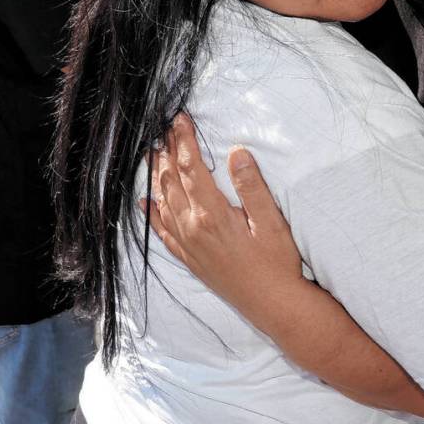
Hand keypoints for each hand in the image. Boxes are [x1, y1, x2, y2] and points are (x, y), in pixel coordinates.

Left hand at [142, 114, 304, 313]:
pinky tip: (145, 202)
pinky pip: (162, 232)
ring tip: (154, 153)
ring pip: (163, 202)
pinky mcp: (190, 259)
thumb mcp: (272, 221)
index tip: (179, 118)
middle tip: (165, 128)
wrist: (273, 305)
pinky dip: (152, 213)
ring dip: (157, 175)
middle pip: (172, 181)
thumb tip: (236, 152)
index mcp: (211, 214)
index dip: (184, 140)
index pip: (191, 167)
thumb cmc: (277, 262)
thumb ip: (252, 186)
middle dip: (168, 151)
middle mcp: (192, 228)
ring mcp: (188, 245)